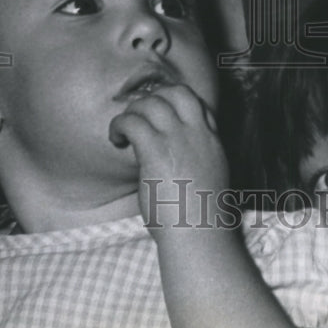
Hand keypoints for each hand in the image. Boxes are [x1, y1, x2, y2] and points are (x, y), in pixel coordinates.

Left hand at [108, 84, 228, 231]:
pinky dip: (118, 125)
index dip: (175, 104)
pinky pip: (131, 122)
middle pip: (175, 92)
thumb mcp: (210, 181)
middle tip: (138, 117)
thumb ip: (198, 162)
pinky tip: (116, 140)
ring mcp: (177, 139)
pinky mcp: (155, 150)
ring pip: (150, 102)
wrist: (199, 234)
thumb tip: (177, 161)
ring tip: (123, 130)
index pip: (198, 104)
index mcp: (212, 141)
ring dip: (132, 111)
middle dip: (153, 98)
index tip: (160, 117)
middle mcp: (197, 133)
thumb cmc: (200, 219)